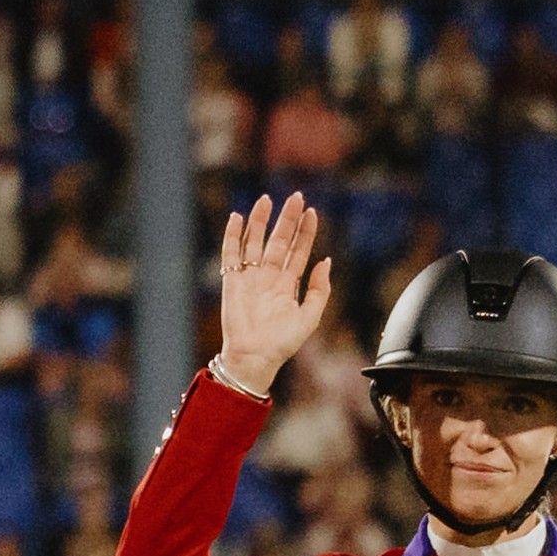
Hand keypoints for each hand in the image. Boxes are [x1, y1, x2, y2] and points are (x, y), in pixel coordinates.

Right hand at [205, 190, 336, 392]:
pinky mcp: (232, 282)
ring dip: (261, 221)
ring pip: (255, 242)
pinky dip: (233, 236)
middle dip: (287, 219)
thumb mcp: (310, 316)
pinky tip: (238, 218)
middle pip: (279, 240)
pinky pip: (230, 254)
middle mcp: (268, 277)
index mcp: (288, 284)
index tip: (312, 212)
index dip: (305, 231)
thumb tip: (326, 260)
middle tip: (295, 198)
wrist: (255, 357)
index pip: (298, 251)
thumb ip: (319, 289)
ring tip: (267, 200)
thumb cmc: (282, 343)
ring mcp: (249, 277)